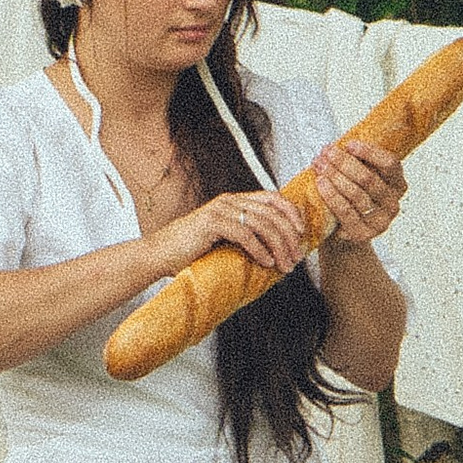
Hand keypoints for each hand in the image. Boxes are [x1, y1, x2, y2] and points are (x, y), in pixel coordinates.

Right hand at [156, 187, 312, 279]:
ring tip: (285, 264)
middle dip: (289, 235)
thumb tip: (279, 251)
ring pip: (262, 223)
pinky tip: (266, 262)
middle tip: (297, 257)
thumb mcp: (226, 241)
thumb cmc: (192, 252)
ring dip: (278, 246)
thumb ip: (248, 237)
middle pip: (271, 212)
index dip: (291, 212)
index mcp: (234, 201)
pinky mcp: (211, 223)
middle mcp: (229, 201)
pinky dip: (259, 250)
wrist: (160, 255)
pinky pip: (244, 234)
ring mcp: (219, 210)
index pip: (272, 197)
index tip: (302, 233)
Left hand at [308, 133, 405, 247]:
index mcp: (398, 184)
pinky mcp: (363, 234)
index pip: (390, 164)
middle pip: (369, 178)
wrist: (342, 231)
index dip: (370, 152)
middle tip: (326, 152)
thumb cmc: (350, 196)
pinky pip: (346, 211)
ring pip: (356, 194)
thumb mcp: (358, 177)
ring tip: (319, 164)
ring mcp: (380, 221)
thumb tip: (336, 145)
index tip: (348, 144)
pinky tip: (320, 183)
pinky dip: (331, 195)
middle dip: (344, 163)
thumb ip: (356, 162)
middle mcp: (393, 203)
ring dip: (335, 176)